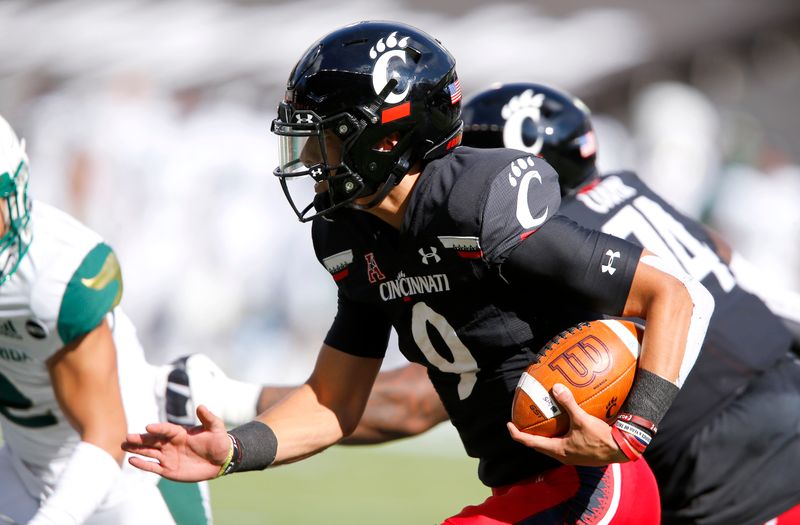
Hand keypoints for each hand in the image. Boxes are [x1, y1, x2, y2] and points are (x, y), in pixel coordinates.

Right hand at [122, 405, 230, 481]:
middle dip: (140, 439)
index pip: (165, 429)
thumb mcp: (216, 428)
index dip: (158, 428)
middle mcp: (171, 443)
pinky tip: (132, 461)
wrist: (221, 460)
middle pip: (152, 440)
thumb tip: (201, 406)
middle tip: (127, 437)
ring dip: (137, 450)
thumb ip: (208, 418)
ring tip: (124, 446)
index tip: (148, 427)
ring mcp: (168, 456)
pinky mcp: (168, 469)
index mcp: (180, 432)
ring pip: (149, 452)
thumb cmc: (219, 442)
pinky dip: (142, 464)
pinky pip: (153, 467)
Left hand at [507, 383, 626, 465]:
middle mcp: (562, 455)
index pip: (530, 443)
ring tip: (539, 422)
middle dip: (528, 435)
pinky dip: (557, 433)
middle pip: (538, 445)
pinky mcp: (579, 454)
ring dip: (543, 435)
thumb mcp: (583, 420)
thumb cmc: (601, 438)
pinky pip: (562, 443)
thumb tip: (556, 388)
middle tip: (521, 422)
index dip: (516, 434)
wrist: (622, 450)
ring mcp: (571, 456)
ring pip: (550, 445)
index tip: (508, 424)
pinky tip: (562, 423)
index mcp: (558, 450)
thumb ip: (569, 404)